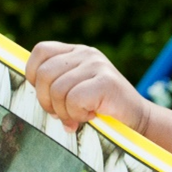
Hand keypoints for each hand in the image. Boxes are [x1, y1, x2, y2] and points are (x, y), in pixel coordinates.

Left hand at [26, 41, 151, 133]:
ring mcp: (97, 65)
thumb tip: (33, 89)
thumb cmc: (102, 108)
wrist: (138, 119)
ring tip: (78, 117)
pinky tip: (91, 116)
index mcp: (76, 52)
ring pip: (58, 90)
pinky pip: (74, 100)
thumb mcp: (76, 88)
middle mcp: (87, 53)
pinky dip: (78, 114)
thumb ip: (57, 84)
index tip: (48, 96)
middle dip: (47, 101)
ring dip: (64, 112)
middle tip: (61, 115)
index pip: (40, 51)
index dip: (34, 76)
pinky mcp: (106, 82)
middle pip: (45, 74)